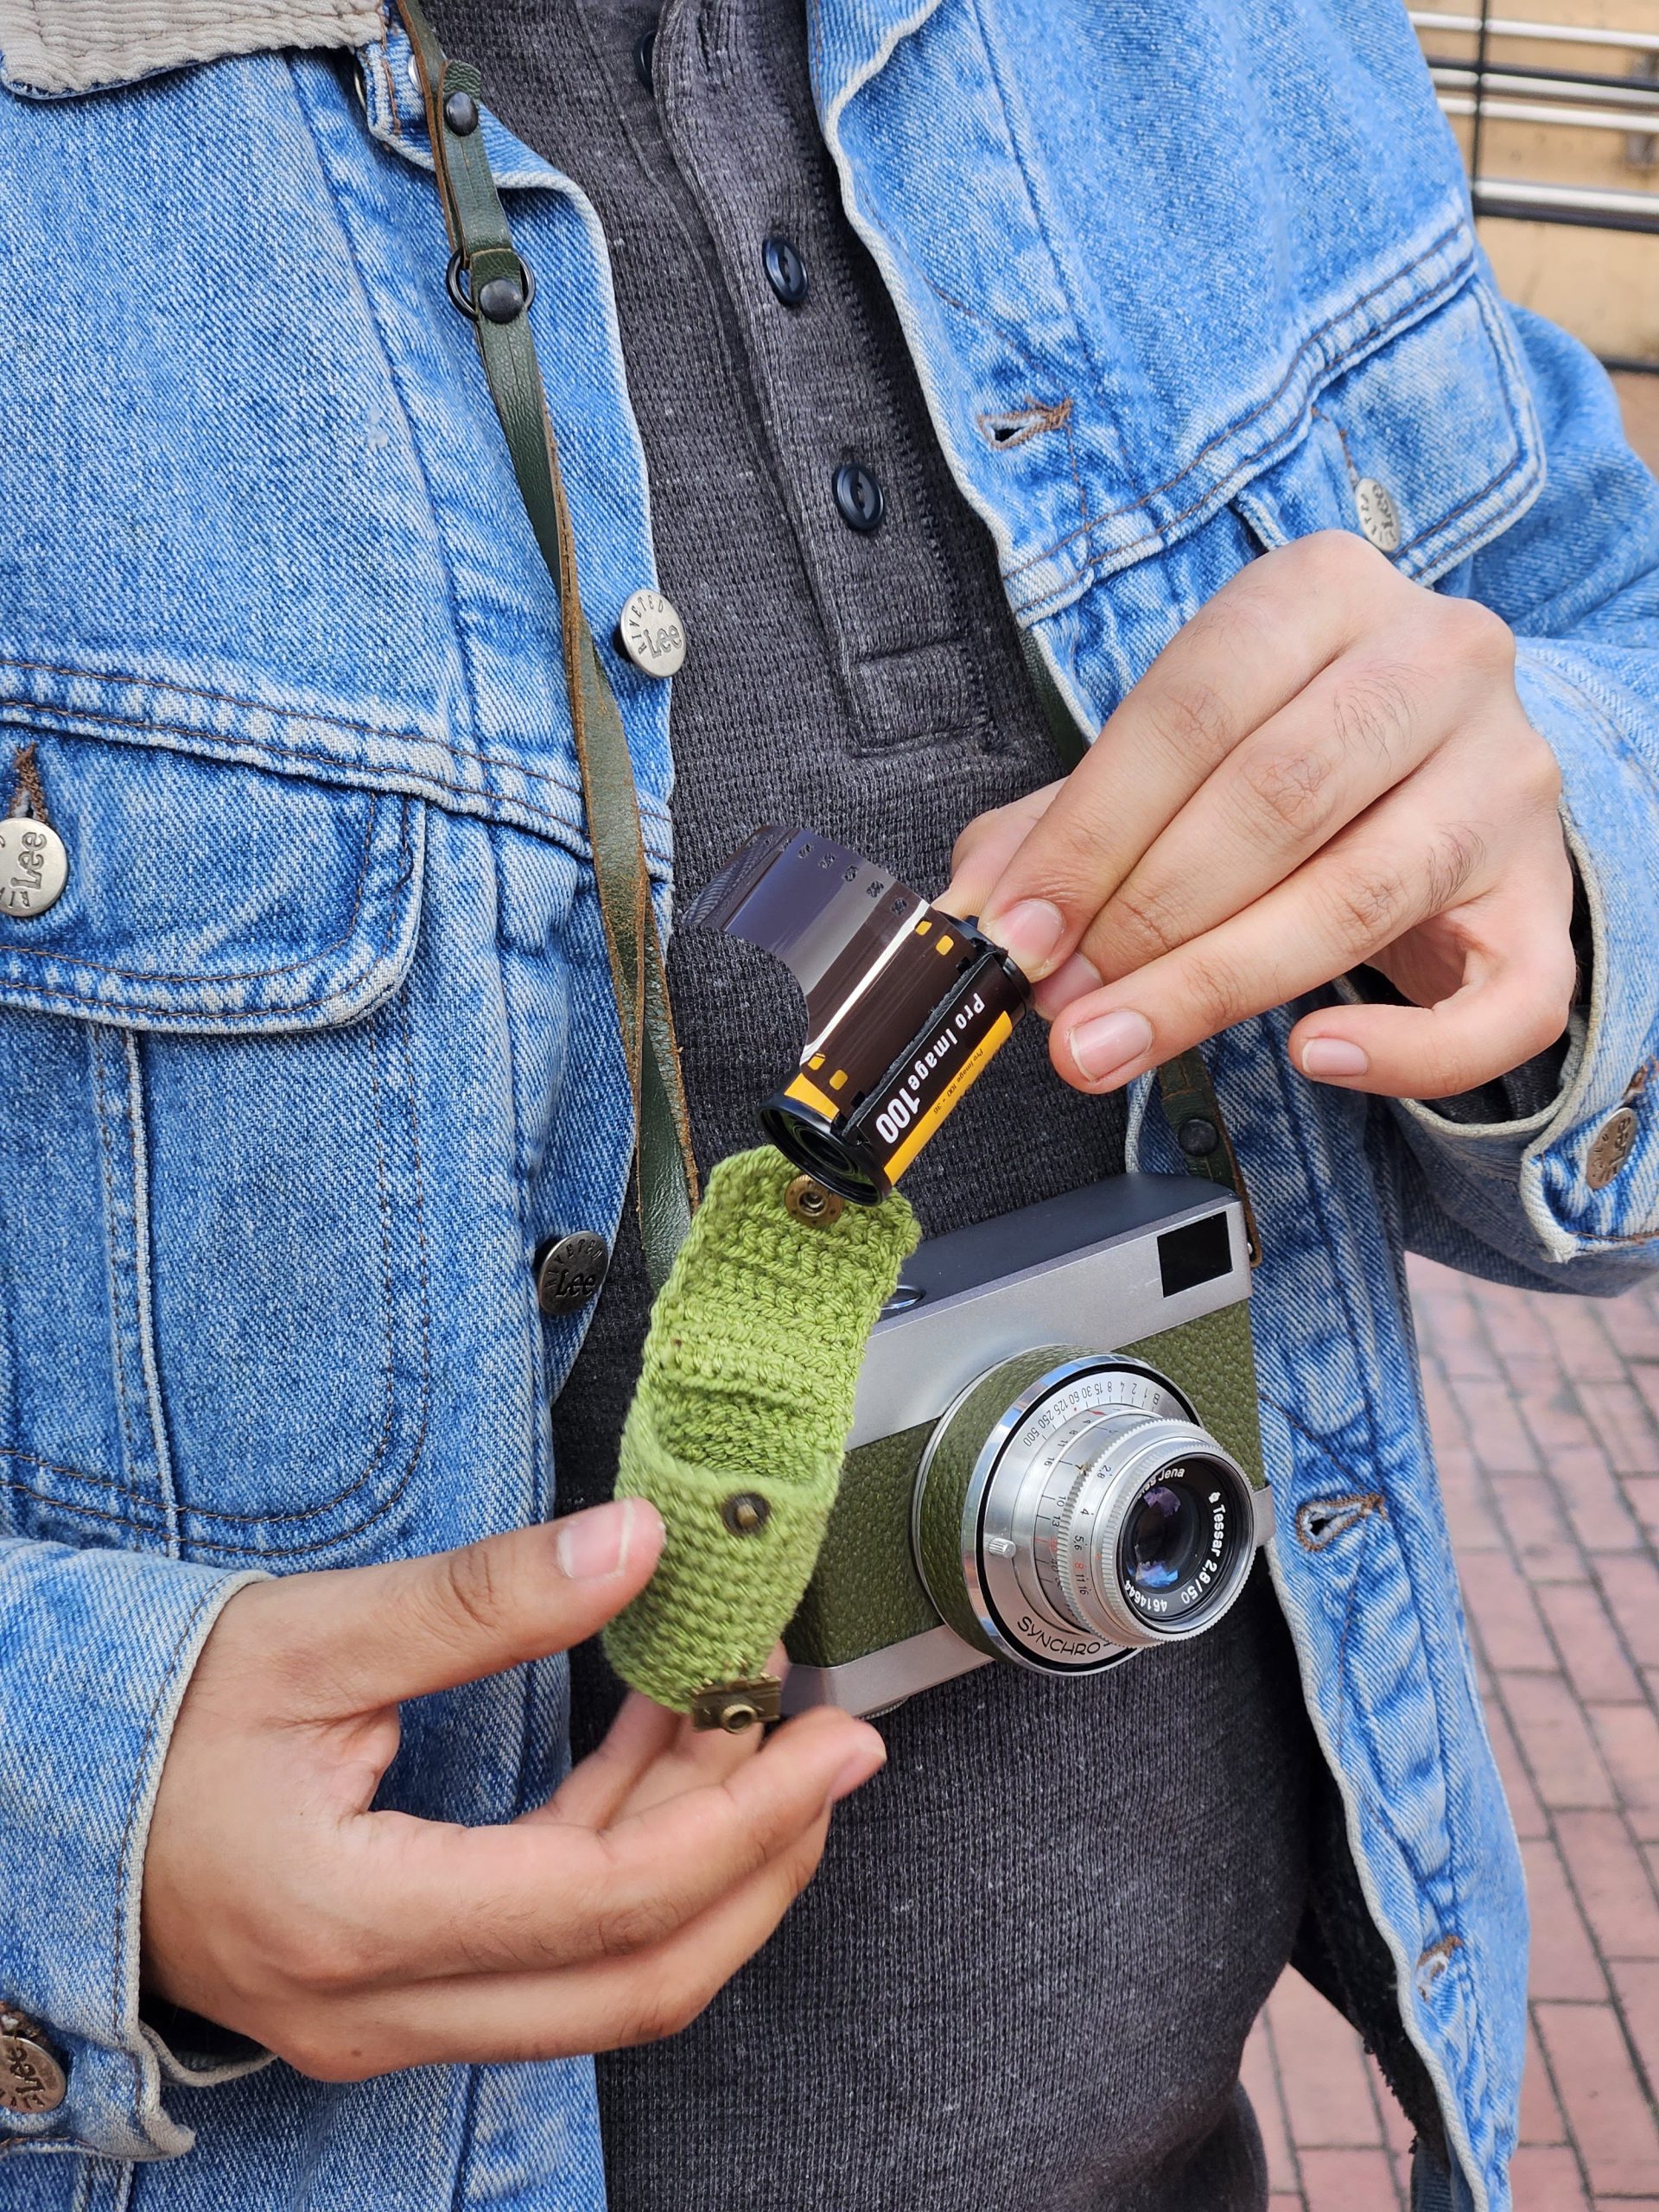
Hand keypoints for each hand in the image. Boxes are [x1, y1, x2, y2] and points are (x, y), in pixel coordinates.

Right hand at [141, 1499, 883, 2080]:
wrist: (38, 1797)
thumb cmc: (149, 1719)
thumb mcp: (315, 1638)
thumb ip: (485, 1602)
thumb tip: (640, 1546)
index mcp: (357, 1921)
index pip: (607, 1901)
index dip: (744, 1820)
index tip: (833, 1742)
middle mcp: (380, 2007)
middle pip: (635, 1980)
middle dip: (759, 1862)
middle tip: (828, 1747)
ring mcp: (386, 2018)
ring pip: (603, 1979)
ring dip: (698, 1854)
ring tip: (743, 1713)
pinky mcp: (395, 1992)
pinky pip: (549, 1952)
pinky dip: (623, 1854)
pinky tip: (655, 1746)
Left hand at [946, 533, 1574, 1099]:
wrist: (1447, 770)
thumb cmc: (1287, 758)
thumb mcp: (1174, 759)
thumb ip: (1066, 824)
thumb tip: (975, 908)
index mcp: (1325, 590)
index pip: (1192, 710)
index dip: (1090, 835)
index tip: (1016, 934)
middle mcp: (1439, 660)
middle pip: (1275, 797)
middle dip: (1143, 918)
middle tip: (1058, 1007)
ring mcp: (1509, 780)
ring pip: (1360, 895)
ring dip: (1215, 986)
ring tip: (1114, 1044)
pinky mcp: (1550, 901)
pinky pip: (1500, 1002)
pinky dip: (1402, 1053)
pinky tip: (1311, 1058)